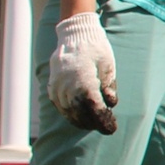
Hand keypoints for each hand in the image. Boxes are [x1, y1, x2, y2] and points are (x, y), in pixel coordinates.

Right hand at [48, 12, 118, 133]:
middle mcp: (67, 84)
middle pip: (79, 112)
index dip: (102, 120)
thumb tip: (111, 104)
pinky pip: (59, 106)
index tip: (112, 128)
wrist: (75, 35)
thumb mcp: (108, 65)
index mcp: (83, 78)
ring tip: (93, 124)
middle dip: (93, 123)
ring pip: (68, 111)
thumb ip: (109, 85)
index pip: (93, 106)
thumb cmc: (96, 49)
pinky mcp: (52, 86)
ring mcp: (57, 85)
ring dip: (81, 121)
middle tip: (105, 128)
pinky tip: (79, 118)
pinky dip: (70, 114)